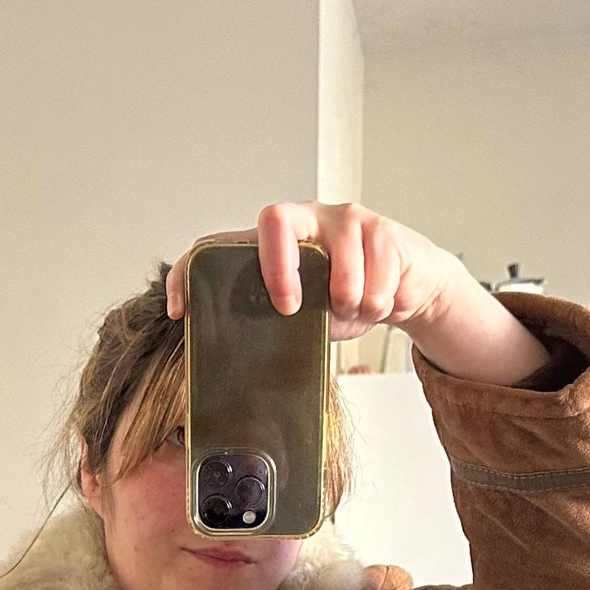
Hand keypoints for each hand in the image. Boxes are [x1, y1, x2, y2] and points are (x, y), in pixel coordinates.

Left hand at [164, 200, 551, 382]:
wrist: (408, 285)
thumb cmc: (347, 298)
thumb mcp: (307, 317)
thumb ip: (278, 324)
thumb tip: (241, 370)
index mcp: (273, 244)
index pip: (216, 245)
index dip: (190, 274)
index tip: (180, 312)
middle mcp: (303, 219)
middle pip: (275, 220)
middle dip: (280, 268)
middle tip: (289, 309)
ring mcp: (342, 220)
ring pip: (341, 260)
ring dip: (350, 300)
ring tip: (355, 308)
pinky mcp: (380, 229)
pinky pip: (377, 274)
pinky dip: (378, 301)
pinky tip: (379, 300)